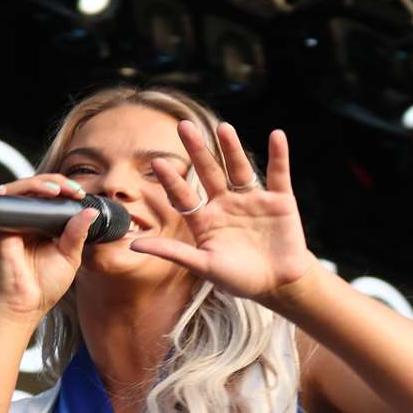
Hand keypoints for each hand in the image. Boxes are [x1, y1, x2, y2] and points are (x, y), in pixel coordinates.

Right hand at [0, 172, 97, 321]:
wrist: (24, 306)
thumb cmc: (44, 286)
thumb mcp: (70, 257)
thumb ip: (78, 233)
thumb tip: (90, 212)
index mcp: (42, 226)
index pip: (52, 199)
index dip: (66, 191)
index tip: (81, 195)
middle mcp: (25, 221)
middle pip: (36, 189)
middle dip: (56, 183)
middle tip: (73, 190)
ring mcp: (10, 223)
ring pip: (21, 190)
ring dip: (39, 184)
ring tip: (56, 191)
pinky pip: (5, 203)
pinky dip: (17, 193)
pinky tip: (34, 194)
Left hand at [129, 120, 318, 303]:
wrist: (278, 285)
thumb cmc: (239, 279)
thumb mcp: (203, 266)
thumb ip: (172, 253)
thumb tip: (133, 246)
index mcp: (205, 219)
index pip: (184, 196)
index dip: (172, 180)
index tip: (157, 163)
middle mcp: (226, 204)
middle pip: (209, 172)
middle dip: (197, 151)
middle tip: (183, 126)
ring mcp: (252, 200)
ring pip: (239, 169)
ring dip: (232, 148)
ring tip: (223, 128)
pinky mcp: (280, 200)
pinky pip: (278, 173)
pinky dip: (279, 155)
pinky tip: (277, 136)